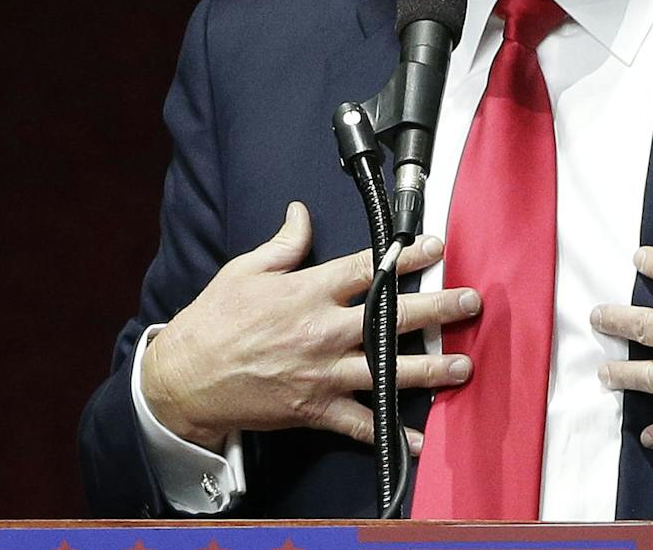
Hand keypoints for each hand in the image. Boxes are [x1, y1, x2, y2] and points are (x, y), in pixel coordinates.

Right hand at [141, 201, 480, 450]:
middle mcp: (322, 332)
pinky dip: (389, 434)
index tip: (438, 247)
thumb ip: (284, 244)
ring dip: (429, 369)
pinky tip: (419, 440)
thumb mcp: (245, 271)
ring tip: (462, 366)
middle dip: (436, 309)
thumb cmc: (212, 323)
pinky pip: (359, 424)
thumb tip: (301, 212)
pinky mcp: (314, 408)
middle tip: (470, 303)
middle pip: (390, 318)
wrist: (182, 382)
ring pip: (387, 371)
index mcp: (307, 293)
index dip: (406, 257)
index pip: (366, 268)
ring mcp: (321, 373)